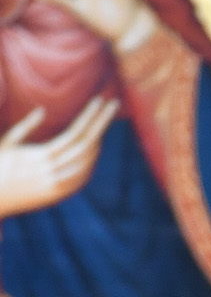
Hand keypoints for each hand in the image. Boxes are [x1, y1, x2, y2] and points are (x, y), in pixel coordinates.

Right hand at [0, 95, 116, 213]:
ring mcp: (58, 185)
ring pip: (88, 162)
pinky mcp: (56, 195)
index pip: (75, 133)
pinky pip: (80, 178)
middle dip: (102, 123)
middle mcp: (54, 171)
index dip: (90, 116)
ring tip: (102, 123)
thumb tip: (42, 110)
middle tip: (114, 104)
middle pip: (87, 144)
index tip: (100, 100)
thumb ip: (26, 126)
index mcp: (42, 156)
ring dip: (98, 141)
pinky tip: (93, 150)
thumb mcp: (7, 142)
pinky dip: (90, 163)